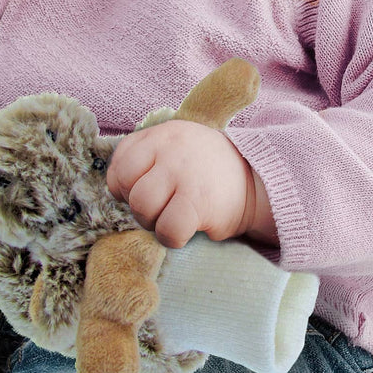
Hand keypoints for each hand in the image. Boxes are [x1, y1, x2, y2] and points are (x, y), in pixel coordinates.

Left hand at [105, 120, 259, 248]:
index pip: (120, 162)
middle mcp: (169, 149)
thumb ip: (145, 156)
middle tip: (159, 210)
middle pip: (127, 186)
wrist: (257, 182)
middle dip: (138, 206)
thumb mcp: (176, 147)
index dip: (124, 185)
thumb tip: (116, 188)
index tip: (143, 192)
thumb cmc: (207, 170)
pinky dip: (171, 238)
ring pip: (142, 207)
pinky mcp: (199, 202)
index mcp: (161, 134)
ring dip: (152, 223)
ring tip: (171, 219)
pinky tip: (185, 231)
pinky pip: (167, 229)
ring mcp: (183, 174)